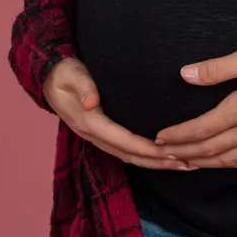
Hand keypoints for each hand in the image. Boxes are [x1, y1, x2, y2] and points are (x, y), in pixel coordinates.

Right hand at [42, 57, 192, 170]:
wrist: (48, 78)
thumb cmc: (63, 72)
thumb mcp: (70, 74)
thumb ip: (83, 86)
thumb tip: (92, 102)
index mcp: (89, 123)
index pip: (124, 141)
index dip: (147, 149)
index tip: (171, 153)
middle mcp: (95, 135)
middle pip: (131, 155)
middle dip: (159, 162)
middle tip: (187, 163)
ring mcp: (98, 137)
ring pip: (130, 156)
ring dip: (156, 163)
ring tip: (183, 164)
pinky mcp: (103, 134)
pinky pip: (127, 150)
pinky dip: (146, 157)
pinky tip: (163, 156)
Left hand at [154, 41, 236, 168]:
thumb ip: (217, 68)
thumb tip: (184, 74)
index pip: (201, 129)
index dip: (179, 136)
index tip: (161, 138)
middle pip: (211, 150)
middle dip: (185, 153)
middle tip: (164, 155)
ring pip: (229, 161)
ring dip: (204, 163)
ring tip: (186, 162)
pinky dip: (231, 166)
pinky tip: (223, 164)